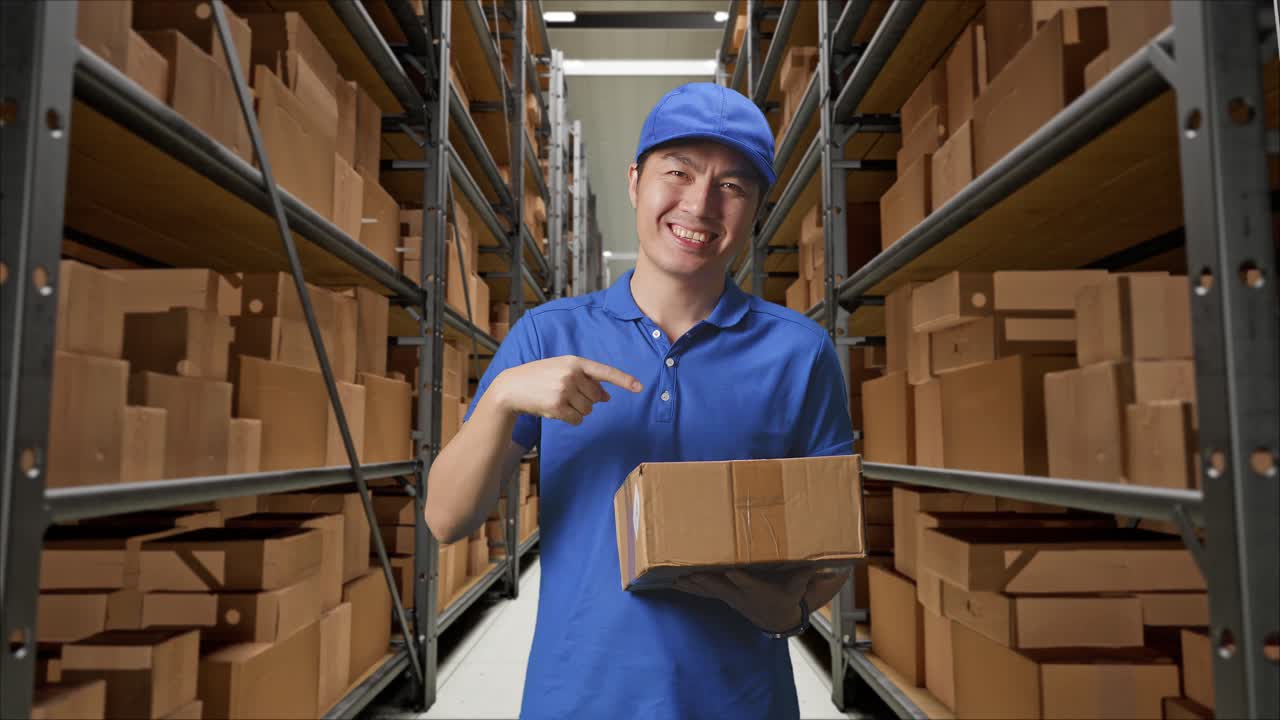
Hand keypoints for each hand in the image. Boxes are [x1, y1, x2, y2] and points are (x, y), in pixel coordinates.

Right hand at [492, 356, 642, 425]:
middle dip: (586, 400)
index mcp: (574, 362)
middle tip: (566, 395)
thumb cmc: (539, 377)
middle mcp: (571, 374)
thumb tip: (607, 397)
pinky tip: (555, 410)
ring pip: (588, 410)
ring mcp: (564, 390)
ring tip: (558, 400)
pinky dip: (570, 418)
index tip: (639, 387)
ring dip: (577, 410)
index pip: (604, 372)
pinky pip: (577, 419)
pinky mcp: (557, 406)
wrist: (511, 387)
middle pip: (596, 397)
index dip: (623, 380)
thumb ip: (586, 381)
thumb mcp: (562, 371)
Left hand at [673, 566, 850, 633]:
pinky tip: (671, 580)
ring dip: (691, 584)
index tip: (732, 572)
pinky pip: (701, 590)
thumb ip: (810, 573)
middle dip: (705, 580)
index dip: (741, 578)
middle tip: (690, 572)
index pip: (749, 583)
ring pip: (707, 589)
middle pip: (721, 586)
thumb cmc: (787, 595)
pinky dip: (688, 586)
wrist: (775, 617)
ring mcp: (729, 595)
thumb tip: (829, 564)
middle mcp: (740, 593)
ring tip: (673, 577)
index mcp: (759, 589)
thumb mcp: (800, 586)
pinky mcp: (722, 594)